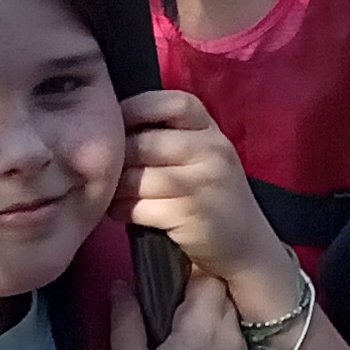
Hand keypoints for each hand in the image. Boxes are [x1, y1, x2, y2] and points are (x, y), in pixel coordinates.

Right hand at [108, 256, 256, 349]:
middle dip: (201, 286)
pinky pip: (240, 345)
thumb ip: (126, 323)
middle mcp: (233, 339)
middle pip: (224, 294)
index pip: (207, 276)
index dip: (189, 265)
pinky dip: (222, 337)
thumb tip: (122, 283)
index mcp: (203, 329)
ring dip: (213, 312)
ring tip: (181, 320)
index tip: (165, 264)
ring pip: (234, 319)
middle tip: (168, 292)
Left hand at [121, 88, 303, 318]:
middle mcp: (212, 150)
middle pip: (143, 143)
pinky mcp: (190, 214)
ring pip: (136, 177)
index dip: (137, 109)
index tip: (116, 126)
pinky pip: (138, 207)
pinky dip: (122, 212)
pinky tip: (124, 214)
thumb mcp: (203, 157)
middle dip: (116, 160)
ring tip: (113, 195)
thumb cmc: (212, 197)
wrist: (246, 246)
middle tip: (104, 173)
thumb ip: (170, 138)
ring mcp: (203, 183)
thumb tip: (112, 131)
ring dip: (116, 189)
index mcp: (211, 130)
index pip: (172, 103)